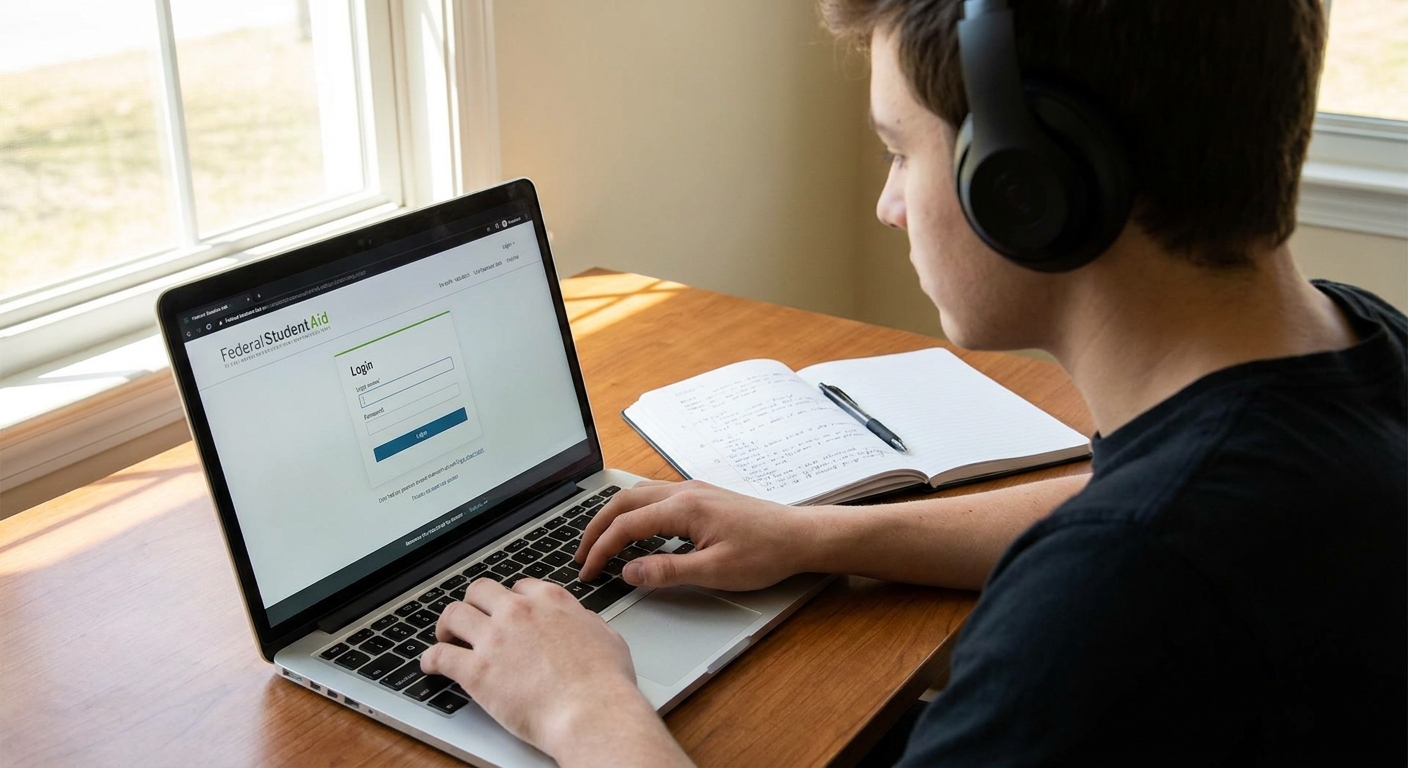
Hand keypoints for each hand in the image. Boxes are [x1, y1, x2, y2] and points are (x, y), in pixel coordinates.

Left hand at [421, 578, 647, 756]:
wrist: (591, 712)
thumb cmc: (604, 683)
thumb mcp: (607, 637)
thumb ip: (586, 623)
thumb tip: (580, 621)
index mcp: (550, 601)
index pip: (519, 587)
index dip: (510, 600)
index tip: (506, 611)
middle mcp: (518, 612)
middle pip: (481, 591)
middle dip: (475, 604)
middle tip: (472, 620)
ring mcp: (494, 639)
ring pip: (454, 614)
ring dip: (447, 626)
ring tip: (445, 637)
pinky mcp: (476, 670)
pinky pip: (440, 655)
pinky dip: (430, 659)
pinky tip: (430, 665)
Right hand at [576, 480, 818, 590]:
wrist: (800, 536)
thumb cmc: (766, 553)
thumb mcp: (715, 571)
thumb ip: (667, 571)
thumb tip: (629, 572)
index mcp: (683, 508)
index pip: (625, 526)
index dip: (600, 550)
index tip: (588, 572)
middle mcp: (683, 492)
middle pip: (623, 501)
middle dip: (596, 527)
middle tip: (581, 555)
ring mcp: (693, 491)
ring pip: (638, 495)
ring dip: (613, 517)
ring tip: (600, 542)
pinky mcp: (702, 497)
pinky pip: (655, 497)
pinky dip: (633, 513)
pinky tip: (635, 532)